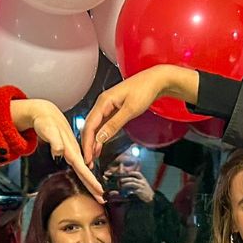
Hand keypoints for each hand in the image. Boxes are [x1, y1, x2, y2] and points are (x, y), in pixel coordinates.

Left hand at [11, 98, 103, 201]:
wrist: (47, 114)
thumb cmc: (46, 122)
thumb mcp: (48, 130)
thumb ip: (54, 141)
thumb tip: (59, 152)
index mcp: (70, 150)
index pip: (83, 168)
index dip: (90, 180)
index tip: (99, 190)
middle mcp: (73, 152)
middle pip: (85, 172)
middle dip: (94, 186)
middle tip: (102, 199)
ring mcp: (72, 153)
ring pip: (83, 171)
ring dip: (91, 183)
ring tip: (98, 194)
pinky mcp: (70, 153)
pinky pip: (80, 167)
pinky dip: (85, 176)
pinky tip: (88, 181)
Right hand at [82, 65, 200, 165]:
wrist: (155, 80)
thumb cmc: (144, 90)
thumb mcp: (130, 110)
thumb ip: (114, 124)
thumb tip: (100, 138)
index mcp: (103, 102)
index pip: (89, 126)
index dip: (87, 143)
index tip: (86, 158)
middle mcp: (102, 104)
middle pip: (89, 127)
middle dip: (87, 145)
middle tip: (88, 162)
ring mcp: (107, 107)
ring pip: (95, 127)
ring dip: (93, 142)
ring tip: (92, 158)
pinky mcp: (113, 110)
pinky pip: (103, 125)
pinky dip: (100, 136)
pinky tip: (100, 146)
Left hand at [119, 171, 154, 202]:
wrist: (151, 196)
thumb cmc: (146, 190)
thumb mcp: (144, 183)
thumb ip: (139, 181)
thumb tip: (130, 179)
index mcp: (143, 179)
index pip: (138, 174)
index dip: (133, 172)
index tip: (128, 173)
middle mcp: (142, 182)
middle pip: (133, 179)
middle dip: (126, 179)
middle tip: (121, 180)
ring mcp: (141, 187)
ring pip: (132, 184)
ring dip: (126, 184)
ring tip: (122, 185)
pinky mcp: (140, 192)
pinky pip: (134, 190)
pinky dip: (130, 191)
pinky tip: (127, 192)